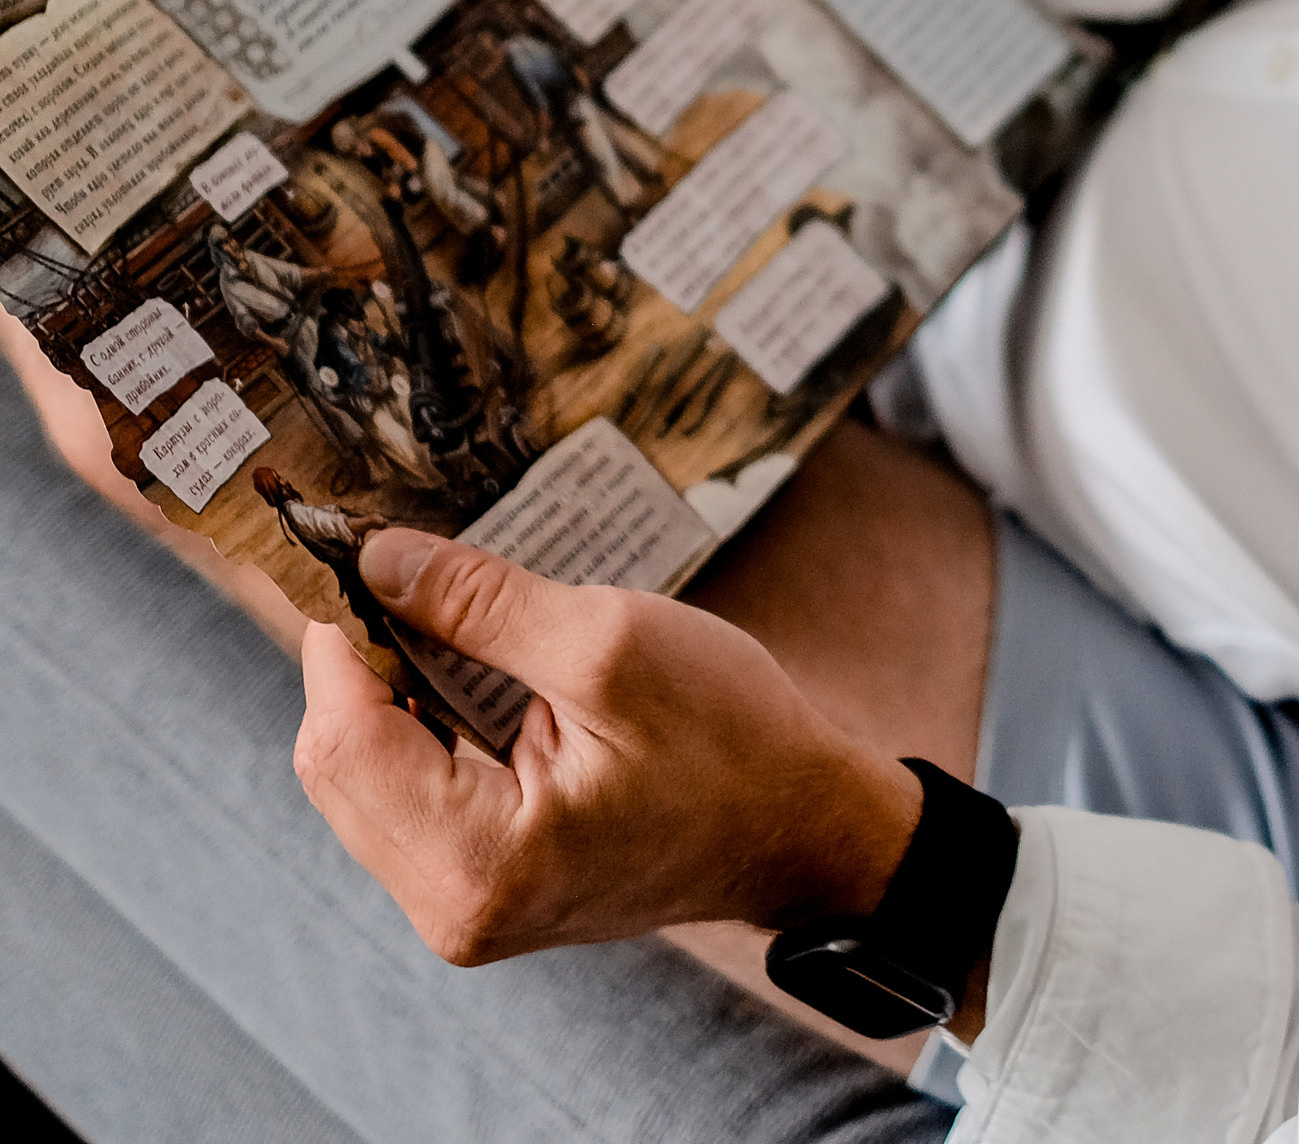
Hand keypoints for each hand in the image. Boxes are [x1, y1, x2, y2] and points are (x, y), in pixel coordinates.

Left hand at [295, 526, 922, 966]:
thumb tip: (377, 560)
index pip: (343, 741)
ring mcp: (465, 907)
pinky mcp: (484, 888)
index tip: (348, 552)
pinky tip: (477, 678)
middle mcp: (452, 907)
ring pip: (366, 780)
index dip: (337, 637)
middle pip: (338, 765)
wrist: (800, 824)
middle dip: (363, 662)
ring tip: (459, 624)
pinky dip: (424, 725)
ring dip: (394, 691)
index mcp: (480, 862)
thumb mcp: (609, 644)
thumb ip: (481, 605)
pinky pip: (408, 798)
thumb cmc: (730, 739)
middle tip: (406, 573)